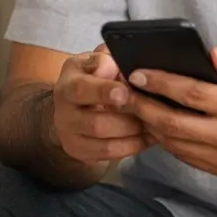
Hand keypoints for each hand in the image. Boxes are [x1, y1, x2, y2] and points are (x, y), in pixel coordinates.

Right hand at [51, 45, 150, 165]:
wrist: (71, 103)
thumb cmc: (91, 77)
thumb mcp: (95, 61)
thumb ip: (106, 61)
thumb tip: (117, 68)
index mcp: (68, 84)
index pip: (81, 90)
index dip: (103, 92)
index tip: (124, 93)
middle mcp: (63, 113)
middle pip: (97, 124)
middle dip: (128, 120)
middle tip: (150, 112)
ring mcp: (70, 136)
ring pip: (106, 144)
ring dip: (134, 135)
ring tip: (153, 125)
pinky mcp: (80, 152)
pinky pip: (110, 155)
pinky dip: (133, 147)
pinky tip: (147, 137)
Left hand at [126, 44, 216, 177]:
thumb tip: (212, 55)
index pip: (192, 95)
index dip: (161, 83)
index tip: (137, 73)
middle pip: (175, 124)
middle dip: (143, 107)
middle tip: (122, 92)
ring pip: (176, 144)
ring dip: (149, 125)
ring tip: (132, 106)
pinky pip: (186, 156)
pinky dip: (166, 140)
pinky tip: (154, 123)